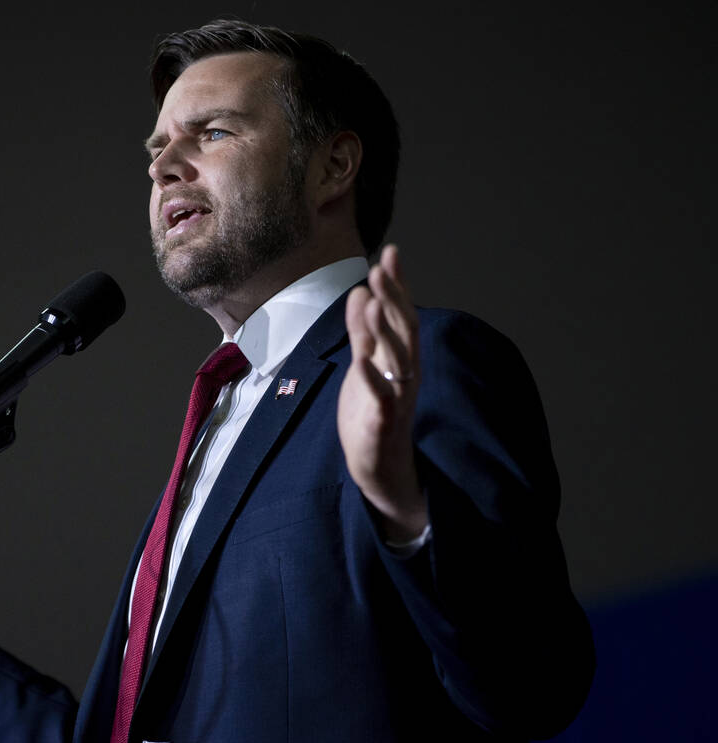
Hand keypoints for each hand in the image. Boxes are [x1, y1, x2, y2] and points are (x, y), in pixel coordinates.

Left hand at [337, 244, 428, 540]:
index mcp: (400, 359)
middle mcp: (404, 375)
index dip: (397, 286)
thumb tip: (360, 291)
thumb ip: (363, 332)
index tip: (390, 252)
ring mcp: (396, 399)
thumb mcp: (364, 365)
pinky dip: (373, 379)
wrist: (377, 468)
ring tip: (373, 300)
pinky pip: (381, 400)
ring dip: (386, 330)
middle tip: (381, 267)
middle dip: (394, 298)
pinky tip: (362, 359)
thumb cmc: (371, 414)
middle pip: (404, 331)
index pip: (401, 315)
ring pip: (398, 360)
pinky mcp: (382, 425)